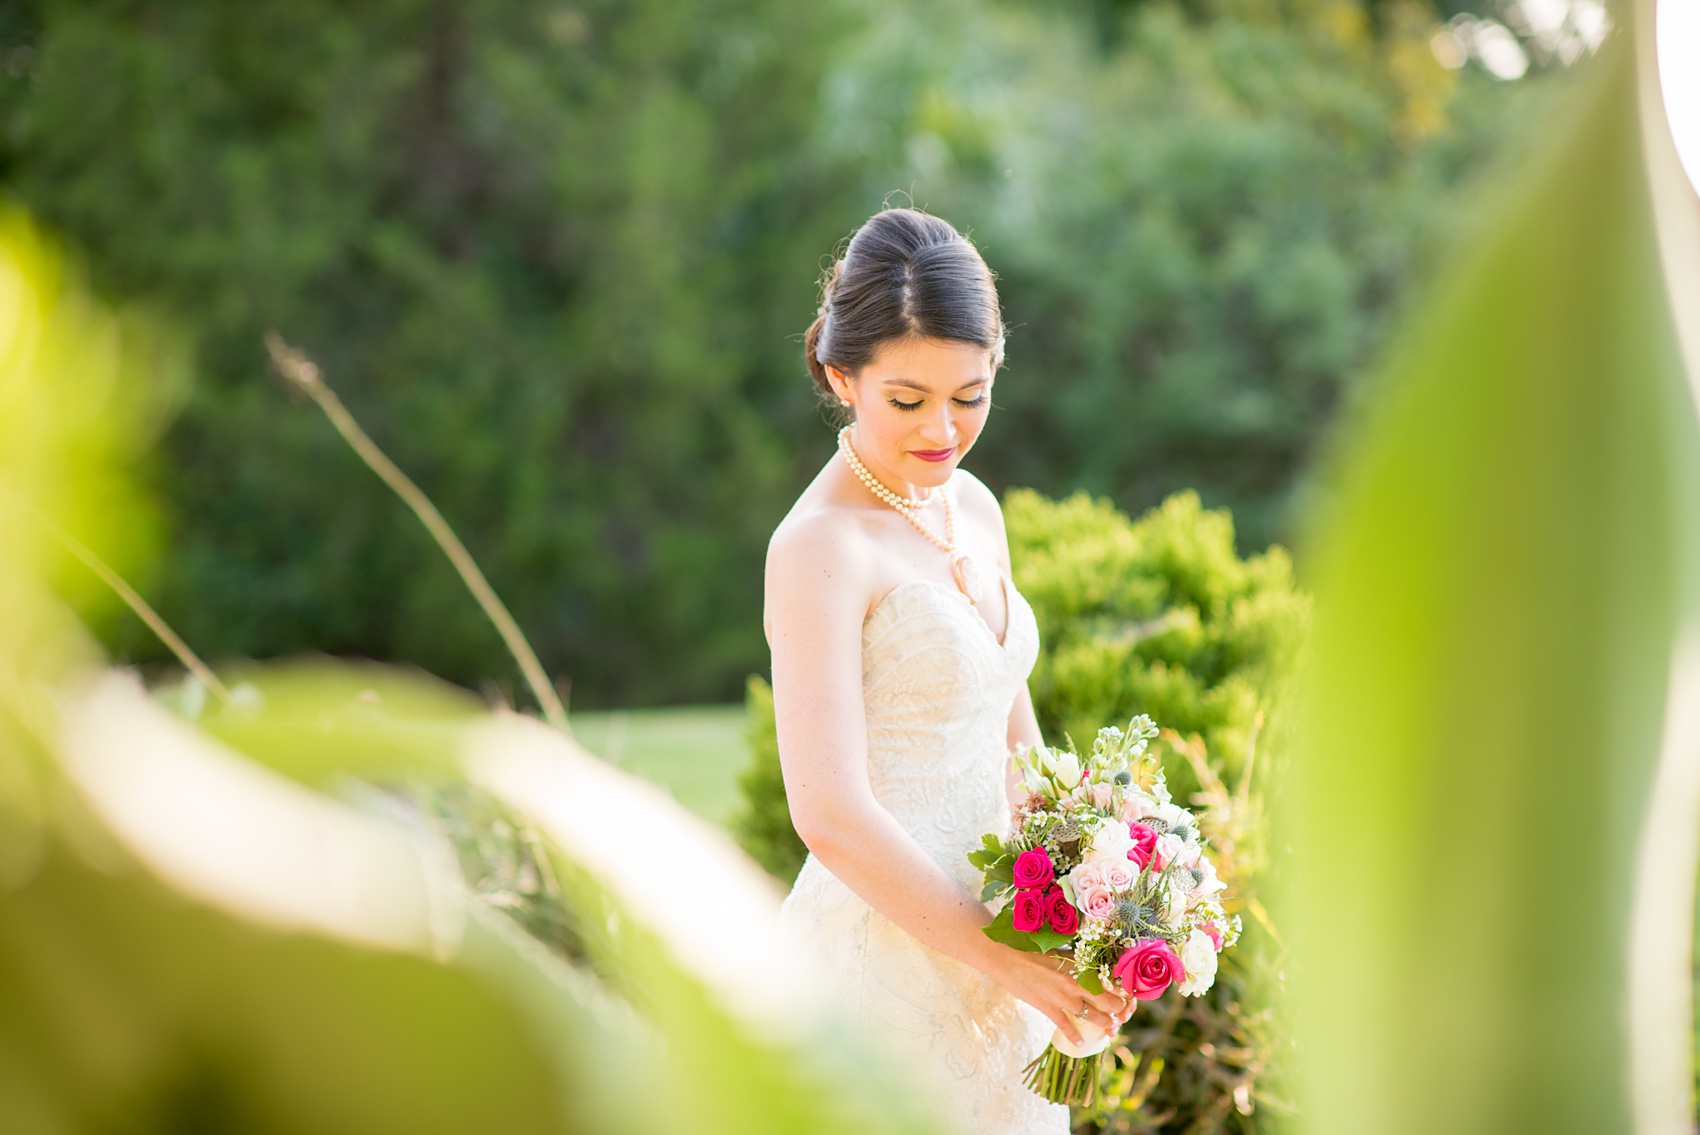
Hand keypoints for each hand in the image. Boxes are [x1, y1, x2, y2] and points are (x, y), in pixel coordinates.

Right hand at [984, 946, 1132, 1046]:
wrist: (1006, 957)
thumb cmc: (1032, 947)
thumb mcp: (1061, 950)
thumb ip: (1079, 960)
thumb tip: (1094, 966)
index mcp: (1081, 965)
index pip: (1112, 981)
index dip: (1123, 990)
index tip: (1127, 994)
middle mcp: (1076, 983)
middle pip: (1109, 1002)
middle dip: (1119, 1010)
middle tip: (1122, 1014)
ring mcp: (1062, 998)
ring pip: (1093, 1017)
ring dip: (1106, 1024)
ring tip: (1111, 1029)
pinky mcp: (1048, 1008)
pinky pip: (1067, 1027)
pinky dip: (1076, 1037)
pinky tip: (1082, 1043)